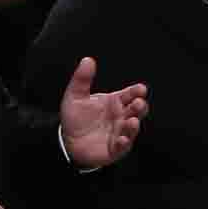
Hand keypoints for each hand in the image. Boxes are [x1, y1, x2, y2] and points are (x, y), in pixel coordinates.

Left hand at [56, 53, 147, 167]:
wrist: (67, 142)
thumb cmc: (76, 118)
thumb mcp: (75, 96)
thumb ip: (82, 79)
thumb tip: (87, 60)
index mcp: (115, 102)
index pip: (130, 94)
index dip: (136, 91)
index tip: (140, 89)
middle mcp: (121, 117)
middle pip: (136, 110)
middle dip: (140, 106)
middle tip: (138, 103)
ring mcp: (120, 132)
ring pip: (132, 128)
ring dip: (134, 125)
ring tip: (132, 121)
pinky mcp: (115, 149)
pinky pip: (122, 146)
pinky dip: (124, 143)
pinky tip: (121, 139)